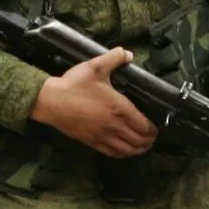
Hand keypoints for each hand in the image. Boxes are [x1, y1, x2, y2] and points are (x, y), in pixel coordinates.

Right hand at [31, 48, 157, 159]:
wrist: (50, 101)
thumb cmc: (74, 84)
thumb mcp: (95, 65)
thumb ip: (115, 58)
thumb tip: (129, 54)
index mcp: (119, 108)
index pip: (144, 125)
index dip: (153, 129)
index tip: (157, 127)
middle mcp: (114, 125)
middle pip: (139, 140)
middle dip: (149, 140)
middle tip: (152, 137)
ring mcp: (103, 136)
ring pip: (127, 150)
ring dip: (138, 149)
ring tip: (143, 146)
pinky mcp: (91, 142)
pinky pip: (112, 153)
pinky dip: (123, 154)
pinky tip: (125, 151)